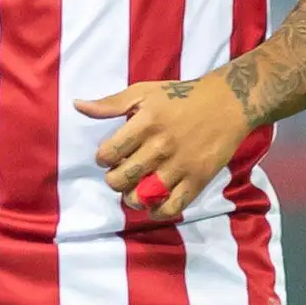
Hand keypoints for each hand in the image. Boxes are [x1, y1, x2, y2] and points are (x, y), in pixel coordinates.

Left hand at [76, 75, 254, 222]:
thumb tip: (77, 106)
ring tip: (134, 190)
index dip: (103, 158)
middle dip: (114, 180)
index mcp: (146, 122)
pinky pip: (172, 207)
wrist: (228, 103)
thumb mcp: (145, 92)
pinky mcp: (198, 180)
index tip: (109, 156)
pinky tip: (153, 205)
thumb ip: (111, 103)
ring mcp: (180, 165)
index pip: (109, 152)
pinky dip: (158, 212)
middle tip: (119, 175)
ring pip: (143, 196)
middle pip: (122, 178)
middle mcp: (161, 146)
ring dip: (131, 198)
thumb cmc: (181, 96)